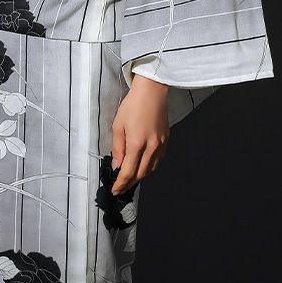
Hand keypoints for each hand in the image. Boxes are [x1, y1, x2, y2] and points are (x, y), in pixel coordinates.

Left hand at [110, 74, 169, 194]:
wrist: (152, 91)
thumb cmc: (133, 104)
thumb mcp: (118, 125)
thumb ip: (117, 148)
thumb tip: (116, 166)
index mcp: (137, 143)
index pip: (128, 172)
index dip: (121, 184)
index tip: (115, 190)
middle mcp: (151, 147)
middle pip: (141, 174)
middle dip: (130, 182)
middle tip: (121, 186)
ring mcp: (161, 144)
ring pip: (151, 169)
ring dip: (140, 176)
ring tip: (130, 177)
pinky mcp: (166, 140)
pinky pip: (158, 160)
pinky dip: (150, 167)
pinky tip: (143, 165)